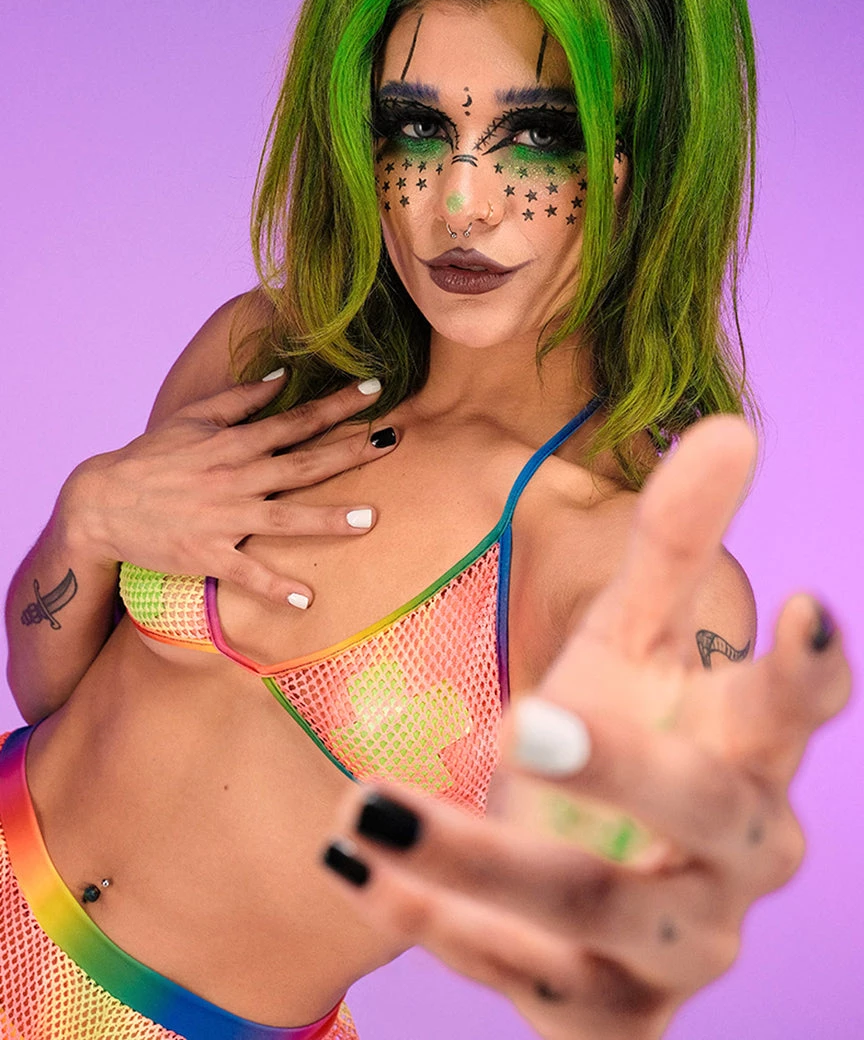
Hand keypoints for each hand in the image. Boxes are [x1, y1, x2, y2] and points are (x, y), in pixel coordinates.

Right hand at [61, 373, 398, 605]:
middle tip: (392, 442)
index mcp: (234, 444)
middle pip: (302, 464)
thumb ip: (240, 398)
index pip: (295, 421)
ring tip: (369, 519)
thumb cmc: (151, 457)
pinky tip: (305, 599)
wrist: (100, 502)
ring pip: (284, 519)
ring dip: (327, 519)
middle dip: (349, 452)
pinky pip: (246, 574)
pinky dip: (274, 588)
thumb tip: (283, 376)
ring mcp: (223, 519)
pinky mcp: (207, 555)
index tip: (375, 393)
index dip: (336, 406)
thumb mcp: (193, 417)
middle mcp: (236, 479)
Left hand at [318, 416, 850, 1038]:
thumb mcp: (630, 643)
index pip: (800, 711)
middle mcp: (737, 852)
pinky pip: (528, 979)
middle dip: (626, 769)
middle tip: (525, 718)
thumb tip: (729, 425)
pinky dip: (439, 926)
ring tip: (365, 807)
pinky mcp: (608, 1006)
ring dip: (482, 862)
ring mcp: (676, 940)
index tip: (802, 599)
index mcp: (749, 748)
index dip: (809, 667)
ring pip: (599, 912)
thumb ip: (673, 547)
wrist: (588, 876)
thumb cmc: (620, 738)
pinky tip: (353, 868)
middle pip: (713, 815)